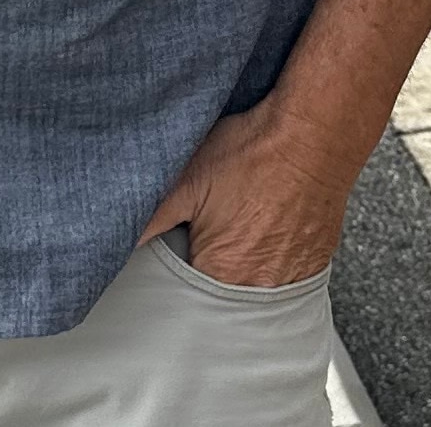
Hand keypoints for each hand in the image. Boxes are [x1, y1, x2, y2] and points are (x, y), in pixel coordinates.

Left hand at [135, 100, 356, 287]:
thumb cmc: (252, 153)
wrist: (312, 133)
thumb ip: (149, 219)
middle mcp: (261, 285)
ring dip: (244, 268)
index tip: (182, 248)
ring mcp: (294, 276)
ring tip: (240, 229)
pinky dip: (273, 260)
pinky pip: (286, 276)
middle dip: (210, 272)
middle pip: (222, 295)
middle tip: (210, 234)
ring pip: (256, 288)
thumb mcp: (188, 182)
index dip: (180, 271)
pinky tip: (268, 229)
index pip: (188, 295)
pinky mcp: (316, 261)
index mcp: (224, 273)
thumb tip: (114, 240)